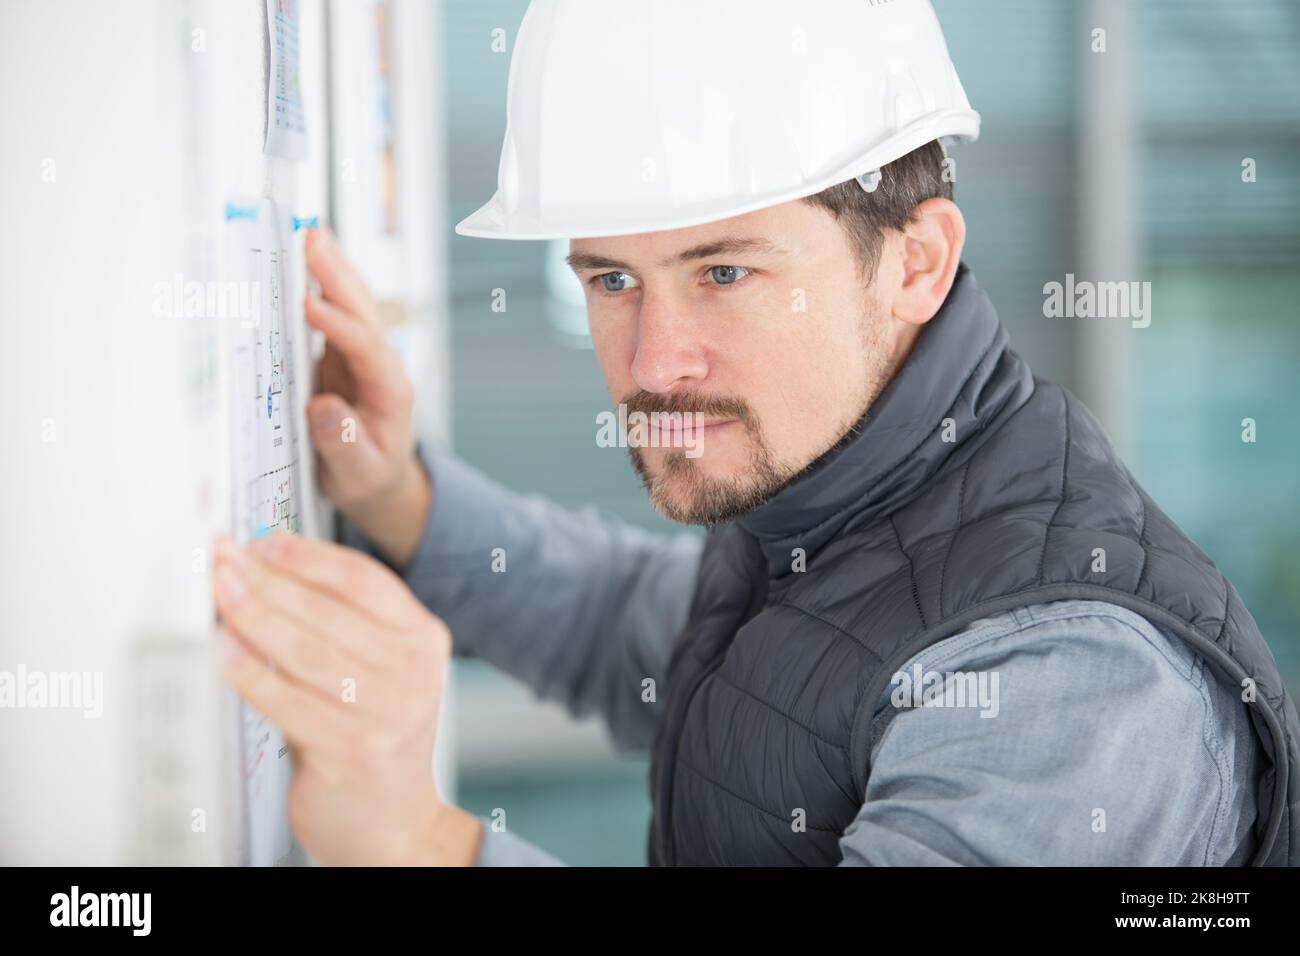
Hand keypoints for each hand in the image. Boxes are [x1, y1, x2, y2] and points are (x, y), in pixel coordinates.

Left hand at [212, 532, 482, 865]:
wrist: (393, 823)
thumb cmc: (376, 739)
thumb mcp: (382, 671)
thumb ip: (340, 625)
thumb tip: (267, 570)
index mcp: (424, 639)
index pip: (363, 579)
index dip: (306, 556)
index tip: (261, 544)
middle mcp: (414, 673)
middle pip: (327, 610)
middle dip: (266, 581)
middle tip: (224, 562)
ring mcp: (388, 713)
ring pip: (303, 650)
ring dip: (251, 616)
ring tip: (218, 596)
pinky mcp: (353, 751)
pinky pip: (286, 700)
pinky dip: (248, 671)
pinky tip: (223, 650)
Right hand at [303, 226, 429, 567]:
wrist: (379, 482)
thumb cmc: (369, 478)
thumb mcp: (358, 474)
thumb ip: (343, 444)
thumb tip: (324, 408)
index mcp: (390, 391)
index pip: (366, 350)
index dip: (338, 326)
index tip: (310, 305)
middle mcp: (380, 365)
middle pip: (362, 313)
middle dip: (338, 276)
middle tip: (313, 240)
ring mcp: (361, 357)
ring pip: (350, 306)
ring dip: (331, 270)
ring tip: (310, 233)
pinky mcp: (341, 357)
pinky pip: (331, 316)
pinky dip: (318, 286)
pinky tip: (303, 260)